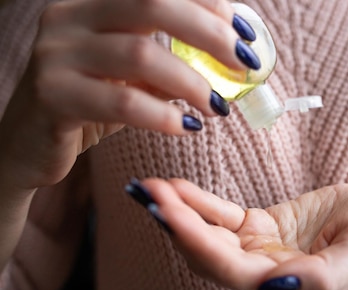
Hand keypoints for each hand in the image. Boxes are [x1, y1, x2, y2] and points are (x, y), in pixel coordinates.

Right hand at [0, 0, 255, 189]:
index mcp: (92, 4)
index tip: (245, 32)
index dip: (206, 2)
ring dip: (192, 83)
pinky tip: (187, 127)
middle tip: (243, 64)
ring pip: (141, 55)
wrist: (29, 145)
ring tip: (218, 107)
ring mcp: (56, 53)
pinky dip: (164, 116)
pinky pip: (122, 103)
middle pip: (152, 5)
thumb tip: (229, 61)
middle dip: (209, 34)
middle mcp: (69, 17)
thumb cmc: (90, 105)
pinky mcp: (53, 95)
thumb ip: (170, 63)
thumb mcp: (131, 79)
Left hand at [135, 178, 347, 289]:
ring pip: (209, 240)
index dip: (198, 243)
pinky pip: (222, 218)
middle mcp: (267, 277)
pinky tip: (175, 186)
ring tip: (148, 188)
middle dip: (177, 227)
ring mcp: (261, 253)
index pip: (233, 271)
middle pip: (210, 257)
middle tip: (147, 194)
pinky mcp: (258, 230)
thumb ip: (323, 275)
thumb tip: (273, 285)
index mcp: (290, 289)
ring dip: (179, 215)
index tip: (168, 213)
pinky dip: (198, 203)